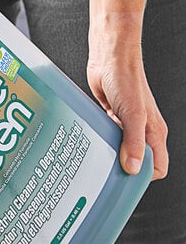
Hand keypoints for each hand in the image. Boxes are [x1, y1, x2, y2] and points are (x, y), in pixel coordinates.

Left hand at [87, 28, 167, 180]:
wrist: (110, 57)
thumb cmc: (127, 79)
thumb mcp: (132, 114)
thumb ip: (133, 142)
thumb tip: (134, 169)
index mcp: (154, 133)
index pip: (156, 166)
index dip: (144, 178)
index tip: (124, 186)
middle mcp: (141, 130)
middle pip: (135, 161)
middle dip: (122, 169)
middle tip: (102, 177)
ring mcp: (124, 124)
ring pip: (118, 149)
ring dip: (107, 155)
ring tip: (91, 163)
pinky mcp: (109, 117)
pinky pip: (105, 136)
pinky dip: (98, 141)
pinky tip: (87, 144)